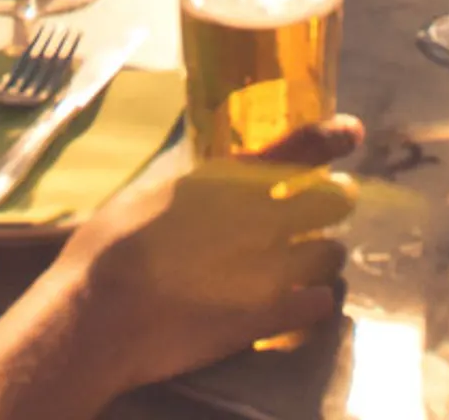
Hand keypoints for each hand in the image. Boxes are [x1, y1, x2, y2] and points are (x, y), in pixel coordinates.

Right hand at [57, 118, 360, 393]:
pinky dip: (314, 300)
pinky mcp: (266, 316)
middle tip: (324, 211)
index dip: (331, 137)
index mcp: (226, 181)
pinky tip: (304, 302)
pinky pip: (318, 304)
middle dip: (331, 204)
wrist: (97, 316)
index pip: (298, 147)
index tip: (351, 133)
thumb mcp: (147, 194)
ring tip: (309, 261)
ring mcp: (266, 269)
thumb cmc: (107, 250)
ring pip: (330, 255)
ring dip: (323, 256)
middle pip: (330, 202)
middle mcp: (257, 218)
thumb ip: (186, 182)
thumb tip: (200, 173)